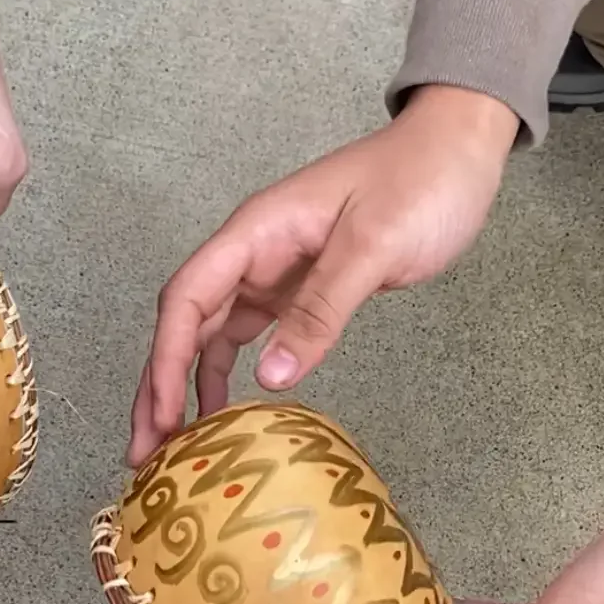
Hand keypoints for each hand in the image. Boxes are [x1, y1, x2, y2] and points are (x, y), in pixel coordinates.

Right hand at [129, 85, 517, 465]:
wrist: (460, 150)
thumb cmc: (421, 181)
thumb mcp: (374, 245)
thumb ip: (322, 310)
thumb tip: (269, 378)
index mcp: (255, 234)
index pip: (187, 300)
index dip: (167, 361)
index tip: (162, 417)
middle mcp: (250, 256)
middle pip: (183, 325)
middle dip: (157, 388)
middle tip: (143, 453)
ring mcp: (268, 275)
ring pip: (206, 339)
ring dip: (182, 390)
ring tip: (170, 448)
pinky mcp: (293, 294)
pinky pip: (243, 341)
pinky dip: (223, 379)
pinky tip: (220, 415)